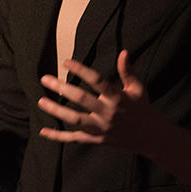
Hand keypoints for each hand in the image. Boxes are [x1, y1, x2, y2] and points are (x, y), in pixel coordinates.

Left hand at [37, 50, 160, 152]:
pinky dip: (58, 136)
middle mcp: (108, 113)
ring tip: (41, 101)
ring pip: (75, 120)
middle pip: (81, 99)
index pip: (97, 81)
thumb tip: (123, 52)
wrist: (149, 136)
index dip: (81, 70)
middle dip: (62, 88)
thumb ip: (128, 71)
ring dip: (56, 111)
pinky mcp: (96, 139)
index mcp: (118, 98)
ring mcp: (101, 128)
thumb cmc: (142, 107)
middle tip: (45, 79)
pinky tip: (43, 132)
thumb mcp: (138, 88)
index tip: (66, 62)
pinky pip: (74, 138)